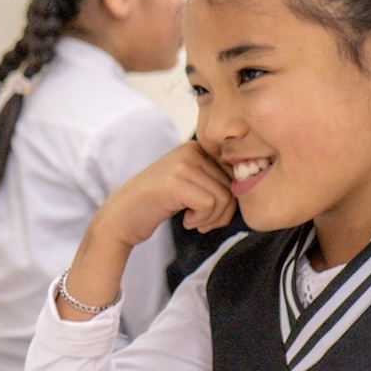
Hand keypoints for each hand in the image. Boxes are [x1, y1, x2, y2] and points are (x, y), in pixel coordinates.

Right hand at [95, 141, 236, 248]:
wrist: (119, 219)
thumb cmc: (155, 206)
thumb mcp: (187, 185)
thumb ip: (213, 180)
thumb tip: (250, 184)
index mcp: (195, 147)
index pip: (233, 173)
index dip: (228, 199)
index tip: (209, 213)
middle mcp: (189, 150)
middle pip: (232, 185)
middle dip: (222, 212)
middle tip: (201, 222)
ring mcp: (181, 165)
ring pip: (224, 197)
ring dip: (213, 219)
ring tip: (194, 222)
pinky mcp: (175, 183)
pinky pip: (210, 205)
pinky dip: (202, 221)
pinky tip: (186, 222)